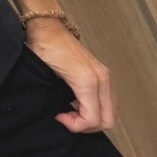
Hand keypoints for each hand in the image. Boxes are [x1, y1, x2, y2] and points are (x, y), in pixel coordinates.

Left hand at [24, 18, 115, 133]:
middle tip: (68, 118)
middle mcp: (102, 79)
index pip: (93, 119)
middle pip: (108, 120)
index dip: (75, 126)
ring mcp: (104, 77)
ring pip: (110, 112)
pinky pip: (107, 101)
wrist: (49, 30)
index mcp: (89, 81)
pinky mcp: (102, 75)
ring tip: (71, 110)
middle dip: (88, 126)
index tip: (60, 117)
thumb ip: (62, 100)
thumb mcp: (49, 77)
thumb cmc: (46, 49)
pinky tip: (77, 102)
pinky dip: (95, 109)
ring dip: (92, 118)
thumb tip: (68, 119)